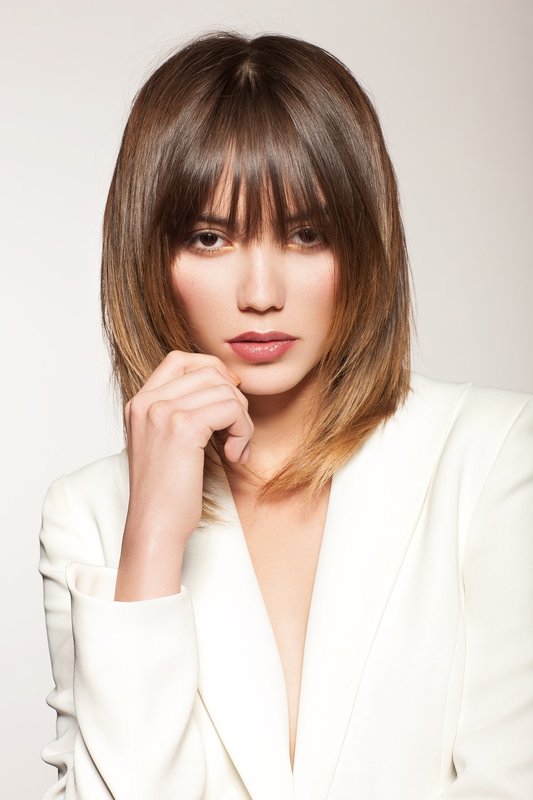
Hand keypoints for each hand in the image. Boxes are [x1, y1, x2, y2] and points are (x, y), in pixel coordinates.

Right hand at [123, 350, 252, 549]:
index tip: (228, 401)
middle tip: (236, 433)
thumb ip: (183, 411)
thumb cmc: (166, 492)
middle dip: (234, 399)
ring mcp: (161, 412)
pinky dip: (243, 432)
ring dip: (242, 420)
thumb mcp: (166, 442)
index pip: (180, 359)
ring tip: (236, 449)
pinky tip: (234, 456)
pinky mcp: (182, 428)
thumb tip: (227, 384)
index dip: (213, 371)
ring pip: (225, 390)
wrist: (155, 526)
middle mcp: (146, 402)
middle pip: (208, 371)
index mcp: (139, 403)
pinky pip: (231, 410)